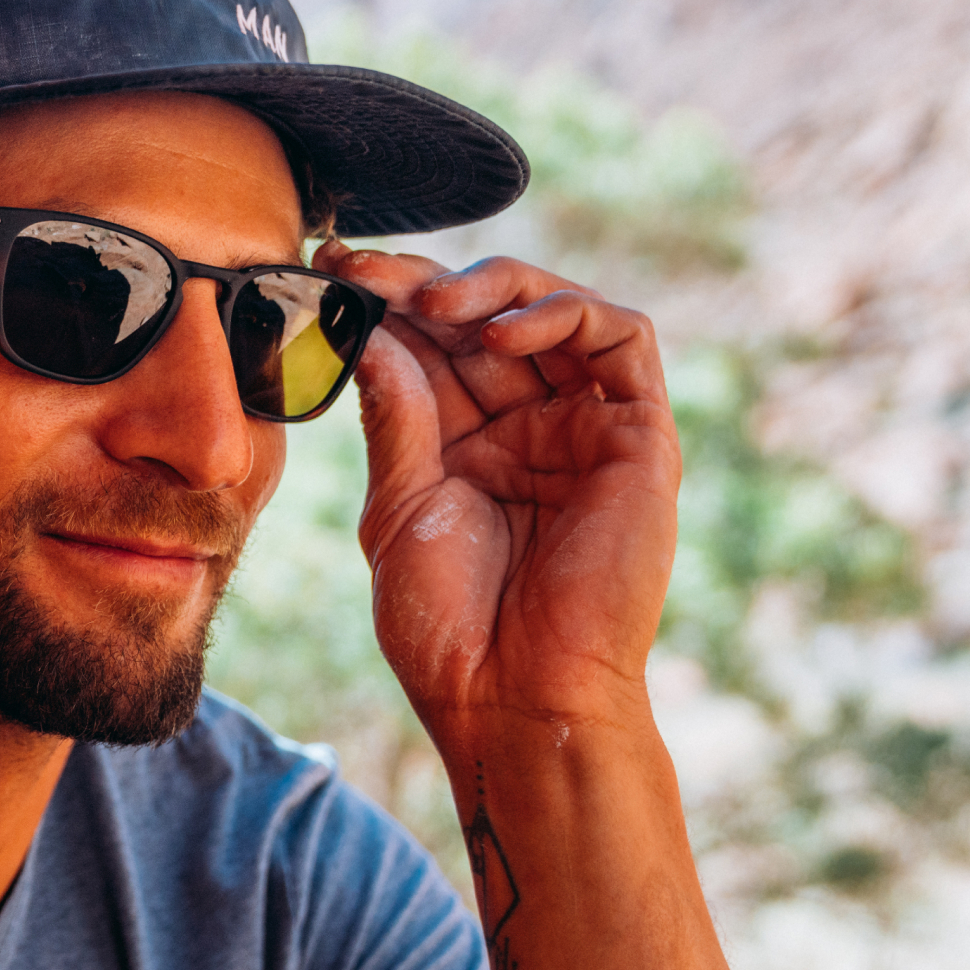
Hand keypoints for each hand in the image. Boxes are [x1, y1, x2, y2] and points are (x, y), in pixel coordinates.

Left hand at [319, 242, 681, 747]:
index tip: (328, 269)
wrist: (513, 699)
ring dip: (495, 286)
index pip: (433, 341)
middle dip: (425, 281)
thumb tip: (369, 325)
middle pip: (488, 314)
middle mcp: (530, 424)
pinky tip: (503, 336)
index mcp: (467, 440)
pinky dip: (565, 315)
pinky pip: (624, 339)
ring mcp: (587, 426)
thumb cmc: (450, 626)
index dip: (387, 297)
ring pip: (557, 308)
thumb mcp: (399, 503)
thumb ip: (395, 411)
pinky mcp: (641, 436)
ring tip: (434, 303)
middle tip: (365, 270)